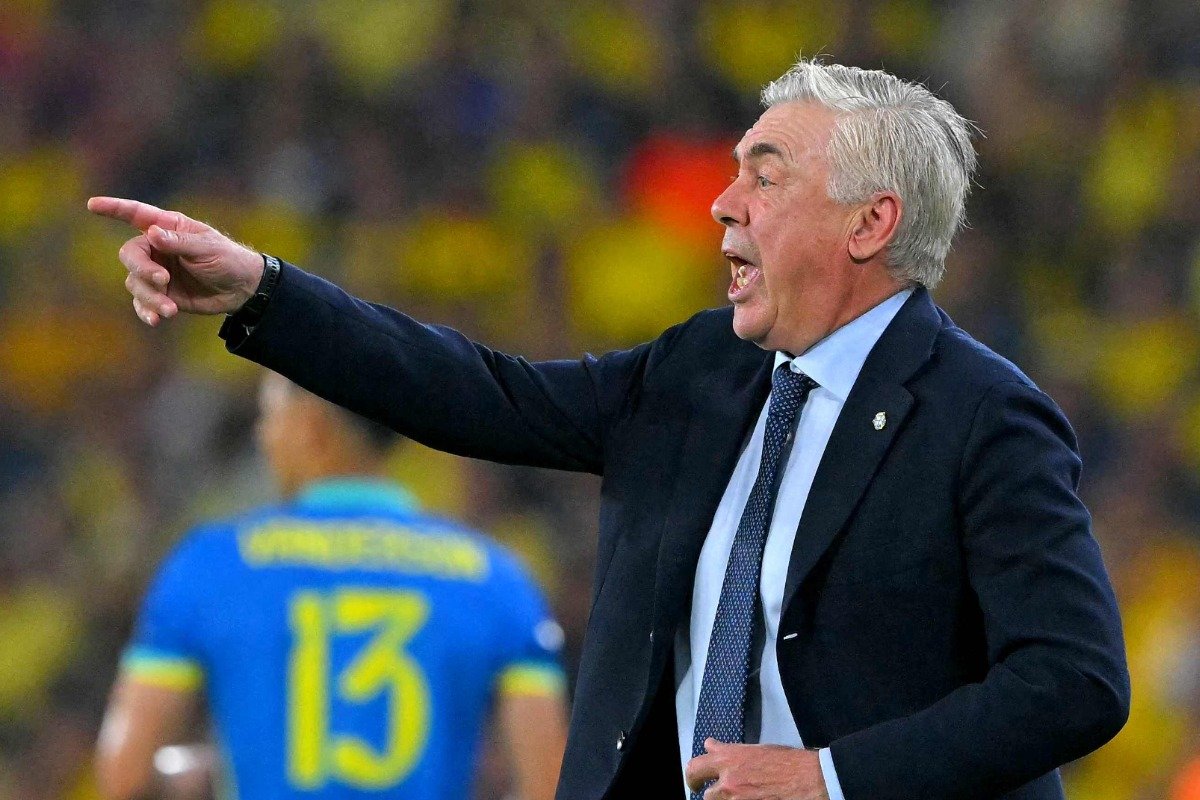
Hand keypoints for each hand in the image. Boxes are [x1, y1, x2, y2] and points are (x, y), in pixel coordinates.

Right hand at [87, 196, 264, 325]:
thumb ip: (179, 242)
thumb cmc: (227, 259)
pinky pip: (143, 303)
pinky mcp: (161, 295)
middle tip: (162, 280)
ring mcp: (156, 273)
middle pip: (130, 255)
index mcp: (168, 228)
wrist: (241, 289)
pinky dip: (146, 311)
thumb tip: (151, 234)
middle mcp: (157, 249)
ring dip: (150, 296)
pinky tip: (156, 320)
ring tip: (170, 309)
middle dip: (142, 269)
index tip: (92, 205)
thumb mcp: (207, 248)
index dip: (114, 208)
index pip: (136, 215)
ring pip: (135, 283)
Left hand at [685, 739, 828, 799]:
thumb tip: (710, 746)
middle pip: (706, 795)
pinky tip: (752, 798)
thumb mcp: (755, 750)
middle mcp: (728, 781)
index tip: (696, 783)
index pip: (695, 768)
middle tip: (718, 794)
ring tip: (742, 795)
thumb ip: (730, 751)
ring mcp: (738, 799)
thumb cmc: (787, 762)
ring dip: (727, 799)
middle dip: (712, 795)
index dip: (692, 777)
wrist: (809, 779)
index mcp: (729, 759)